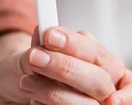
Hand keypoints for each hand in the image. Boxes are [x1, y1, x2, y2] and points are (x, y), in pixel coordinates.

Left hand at [0, 27, 131, 104]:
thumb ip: (45, 42)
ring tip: (25, 82)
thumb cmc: (41, 70)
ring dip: (50, 91)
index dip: (76, 45)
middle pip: (99, 81)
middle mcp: (107, 88)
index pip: (99, 54)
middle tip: (34, 57)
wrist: (24, 91)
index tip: (49, 36)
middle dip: (65, 67)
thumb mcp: (41, 52)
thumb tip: (45, 32)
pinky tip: (34, 99)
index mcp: (107, 65)